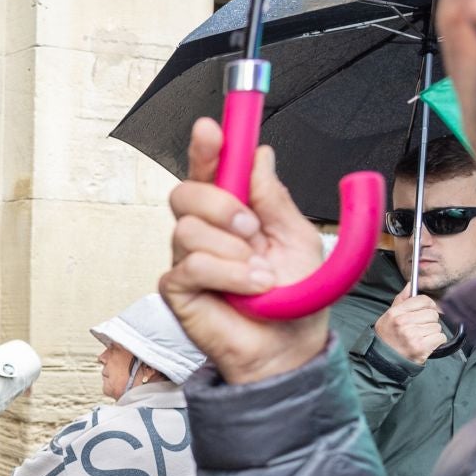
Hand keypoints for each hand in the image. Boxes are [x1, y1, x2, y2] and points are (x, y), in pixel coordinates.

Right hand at [159, 118, 329, 385]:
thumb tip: (260, 155)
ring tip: (259, 274)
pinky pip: (193, 265)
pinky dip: (228, 274)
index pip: (210, 169)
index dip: (206, 145)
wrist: (288, 348)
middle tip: (252, 227)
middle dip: (220, 203)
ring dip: (232, 250)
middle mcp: (206, 231)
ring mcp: (188, 259)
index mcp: (233, 212)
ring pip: (187, 229)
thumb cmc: (293, 300)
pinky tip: (247, 289)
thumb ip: (275, 198)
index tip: (211, 127)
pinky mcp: (178, 289)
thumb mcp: (297, 238)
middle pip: (185, 191)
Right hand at [374, 292, 446, 363]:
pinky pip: (440, 337)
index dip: (428, 305)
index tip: (426, 310)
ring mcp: (413, 335)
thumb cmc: (388, 336)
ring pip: (437, 326)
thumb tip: (410, 284)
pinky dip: (436, 341)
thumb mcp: (389, 316)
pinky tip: (426, 343)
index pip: (423, 300)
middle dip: (430, 320)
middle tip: (421, 327)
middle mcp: (403, 323)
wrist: (383, 359)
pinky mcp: (421, 347)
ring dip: (432, 332)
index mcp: (396, 313)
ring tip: (421, 336)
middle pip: (432, 313)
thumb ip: (401, 299)